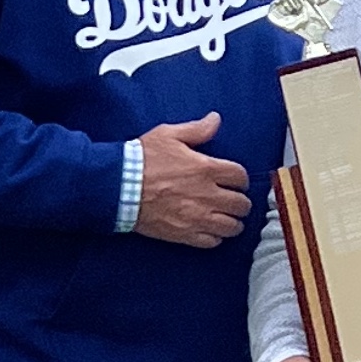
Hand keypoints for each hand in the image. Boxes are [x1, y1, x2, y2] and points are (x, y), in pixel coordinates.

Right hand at [136, 112, 251, 246]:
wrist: (119, 186)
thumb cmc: (142, 159)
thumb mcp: (169, 135)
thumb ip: (197, 129)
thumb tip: (215, 119)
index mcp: (206, 169)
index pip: (240, 176)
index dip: (241, 179)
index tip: (236, 181)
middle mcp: (207, 195)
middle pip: (241, 204)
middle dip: (241, 202)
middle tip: (234, 201)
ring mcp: (197, 217)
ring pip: (232, 227)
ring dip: (233, 222)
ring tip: (228, 218)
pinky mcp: (185, 234)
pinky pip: (212, 241)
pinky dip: (216, 237)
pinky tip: (211, 230)